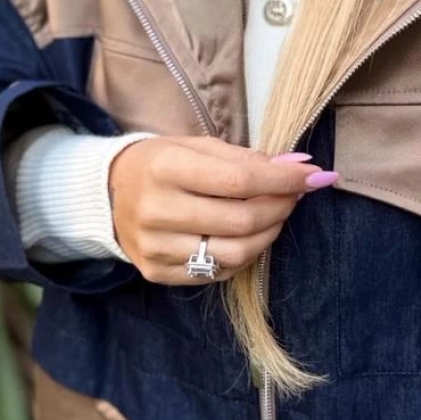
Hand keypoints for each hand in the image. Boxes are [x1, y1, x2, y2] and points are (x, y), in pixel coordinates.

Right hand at [108, 134, 330, 283]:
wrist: (108, 194)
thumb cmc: (161, 163)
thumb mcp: (197, 146)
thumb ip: (247, 158)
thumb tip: (301, 167)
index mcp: (165, 168)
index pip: (239, 181)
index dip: (283, 181)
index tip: (313, 176)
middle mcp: (156, 210)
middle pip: (241, 221)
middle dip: (281, 208)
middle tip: (295, 196)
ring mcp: (155, 247)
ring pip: (234, 253)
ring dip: (268, 234)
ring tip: (275, 215)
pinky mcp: (156, 272)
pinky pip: (217, 272)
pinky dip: (243, 254)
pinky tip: (247, 236)